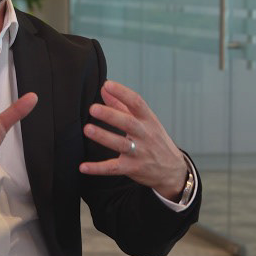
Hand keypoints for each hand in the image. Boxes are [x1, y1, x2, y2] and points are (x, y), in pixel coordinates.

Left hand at [79, 80, 187, 201]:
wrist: (172, 170)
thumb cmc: (155, 140)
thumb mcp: (145, 121)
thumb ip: (122, 105)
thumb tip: (105, 88)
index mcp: (148, 120)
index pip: (137, 103)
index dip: (123, 93)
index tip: (108, 85)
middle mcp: (145, 135)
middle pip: (128, 123)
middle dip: (111, 115)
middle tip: (93, 108)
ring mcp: (139, 153)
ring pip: (120, 144)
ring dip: (103, 137)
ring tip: (88, 129)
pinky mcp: (132, 169)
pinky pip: (113, 168)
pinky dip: (98, 168)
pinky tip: (83, 166)